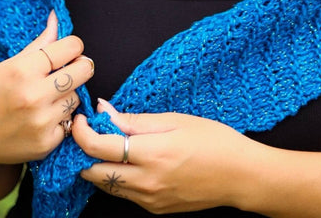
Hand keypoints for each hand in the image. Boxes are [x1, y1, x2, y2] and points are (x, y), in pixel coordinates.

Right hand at [0, 12, 94, 170]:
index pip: (72, 47)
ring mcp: (41, 122)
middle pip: (84, 70)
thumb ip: (39, 44)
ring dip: (67, 94)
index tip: (68, 50)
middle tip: (68, 69)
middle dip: (80, 66)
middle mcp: (34, 96)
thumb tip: (56, 17)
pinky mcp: (45, 144)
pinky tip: (41, 117)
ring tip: (47, 96)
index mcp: (23, 70)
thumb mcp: (6, 64)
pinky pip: (68, 123)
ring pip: (76, 97)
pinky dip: (59, 118)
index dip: (73, 46)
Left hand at [73, 100, 259, 213]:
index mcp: (151, 154)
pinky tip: (129, 161)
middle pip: (94, 172)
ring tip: (108, 144)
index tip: (80, 118)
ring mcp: (150, 199)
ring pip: (106, 186)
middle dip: (84, 152)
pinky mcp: (155, 209)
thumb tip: (104, 112)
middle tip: (89, 132)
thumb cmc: (213, 140)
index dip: (81, 132)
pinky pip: (125, 194)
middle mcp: (146, 182)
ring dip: (99, 166)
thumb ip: (136, 120)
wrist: (240, 176)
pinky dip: (118, 177)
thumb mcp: (175, 120)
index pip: (98, 147)